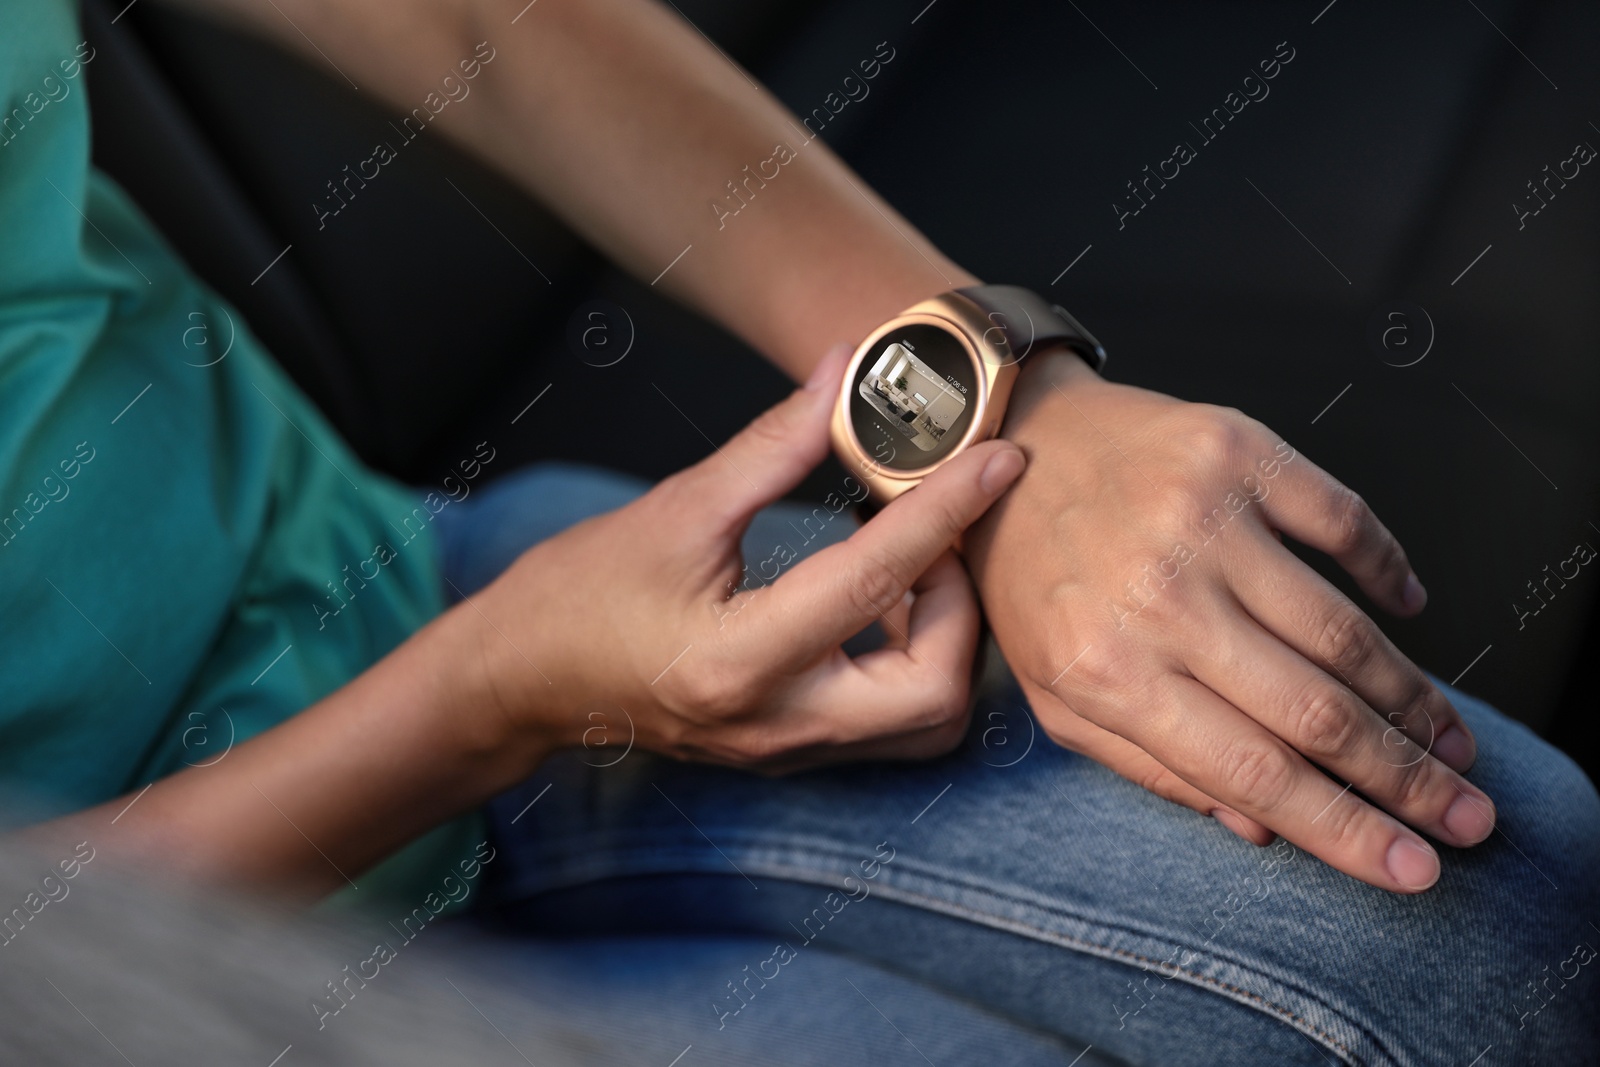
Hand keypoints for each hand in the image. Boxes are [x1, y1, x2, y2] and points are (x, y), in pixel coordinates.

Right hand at [471, 347, 1026, 773]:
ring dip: (946, 642)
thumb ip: (770, 447)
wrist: (516, 682)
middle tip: (940, 537)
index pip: (874, 579)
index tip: (998, 460)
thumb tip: (839, 379)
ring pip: (925, 723)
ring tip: (912, 568)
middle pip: (936, 693)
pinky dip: (912, 662)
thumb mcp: (675, 509)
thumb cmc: (575, 598)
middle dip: (963, 608)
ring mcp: (785, 748)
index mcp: (740, 659)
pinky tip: (881, 603)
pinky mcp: (787, 749)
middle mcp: (776, 720)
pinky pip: (887, 723)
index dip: (947, 510)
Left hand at [962, 351, 1495, 892]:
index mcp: (1106, 669)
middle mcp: (1156, 597)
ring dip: (1413, 697)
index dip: (1344, 829)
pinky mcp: (1234, 452)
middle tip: (1467, 814)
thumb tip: (1261, 827)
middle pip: (1316, 710)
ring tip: (1451, 738)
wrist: (1011, 445)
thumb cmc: (1031, 578)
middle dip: (1406, 776)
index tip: (1415, 866)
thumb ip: (1149, 765)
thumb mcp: (1054, 691)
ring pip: (1342, 630)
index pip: (1253, 770)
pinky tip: (1408, 611)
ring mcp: (1200, 519)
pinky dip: (1390, 572)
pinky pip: (1345, 522)